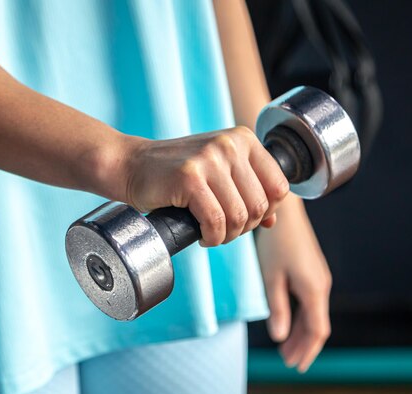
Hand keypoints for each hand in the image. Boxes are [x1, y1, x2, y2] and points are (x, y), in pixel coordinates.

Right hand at [123, 126, 288, 245]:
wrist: (132, 165)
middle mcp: (230, 145)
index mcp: (243, 139)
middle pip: (260, 205)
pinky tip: (202, 236)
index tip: (244, 218)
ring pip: (239, 216)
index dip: (266, 211)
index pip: (279, 185)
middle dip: (244, 227)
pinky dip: (212, 237)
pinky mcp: (190, 178)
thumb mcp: (218, 173)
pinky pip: (215, 222)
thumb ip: (247, 190)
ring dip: (227, 236)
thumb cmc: (175, 173)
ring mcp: (209, 159)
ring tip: (211, 233)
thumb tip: (272, 220)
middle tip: (223, 230)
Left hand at [255, 194, 331, 372]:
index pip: (317, 330)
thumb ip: (277, 308)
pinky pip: (311, 302)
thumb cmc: (276, 244)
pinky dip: (301, 318)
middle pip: (317, 325)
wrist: (286, 213)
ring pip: (314, 314)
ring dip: (301, 332)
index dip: (307, 350)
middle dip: (303, 345)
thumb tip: (279, 336)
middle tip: (288, 362)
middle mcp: (322, 286)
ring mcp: (319, 278)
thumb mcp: (272, 277)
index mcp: (314, 290)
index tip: (295, 366)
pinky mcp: (313, 272)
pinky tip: (289, 322)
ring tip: (286, 348)